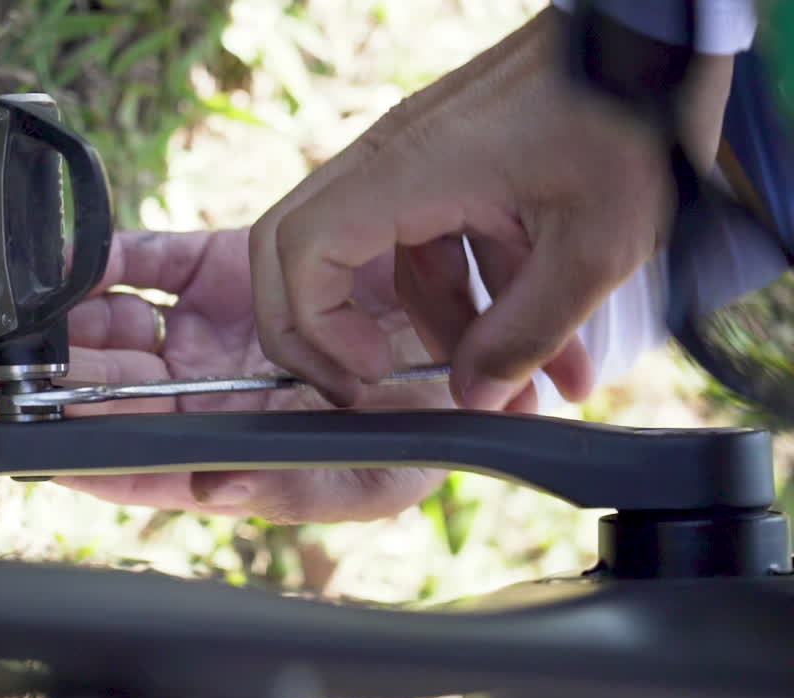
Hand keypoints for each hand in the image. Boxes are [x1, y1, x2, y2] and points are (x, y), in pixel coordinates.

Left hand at [0, 228, 452, 522]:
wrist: (456, 325)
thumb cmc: (418, 426)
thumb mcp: (375, 479)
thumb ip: (297, 488)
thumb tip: (213, 486)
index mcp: (229, 447)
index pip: (135, 464)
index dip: (76, 457)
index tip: (25, 446)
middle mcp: (202, 392)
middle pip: (103, 390)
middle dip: (41, 380)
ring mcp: (202, 327)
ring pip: (111, 324)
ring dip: (61, 318)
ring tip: (16, 311)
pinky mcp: (212, 267)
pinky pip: (145, 262)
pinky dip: (105, 258)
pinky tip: (73, 259)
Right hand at [249, 7, 733, 412]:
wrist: (656, 41)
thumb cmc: (628, 120)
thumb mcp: (591, 248)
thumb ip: (526, 333)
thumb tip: (476, 399)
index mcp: (404, 171)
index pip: (299, 255)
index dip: (317, 329)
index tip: (375, 371)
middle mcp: (390, 161)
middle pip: (298, 252)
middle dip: (324, 334)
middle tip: (366, 389)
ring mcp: (415, 161)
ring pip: (389, 263)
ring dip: (443, 332)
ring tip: (523, 388)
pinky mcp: (449, 166)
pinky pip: (435, 243)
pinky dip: (477, 298)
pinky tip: (546, 345)